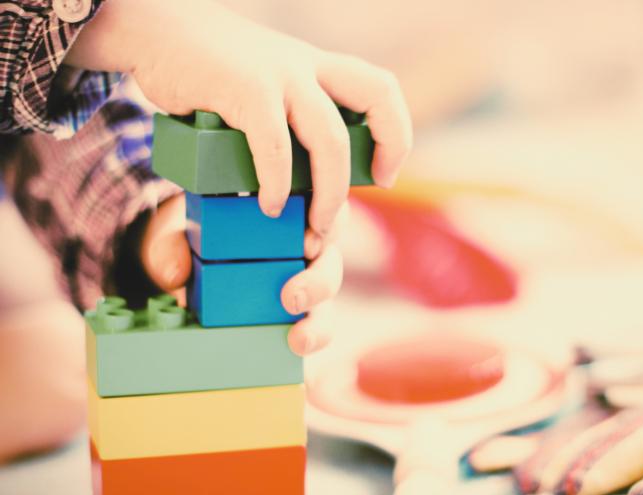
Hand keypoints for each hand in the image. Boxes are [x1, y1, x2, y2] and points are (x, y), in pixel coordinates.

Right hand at [66, 0, 411, 250]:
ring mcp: (279, 75)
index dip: (395, 131)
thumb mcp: (263, 84)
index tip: (385, 172)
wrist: (155, 32)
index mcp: (316, 67)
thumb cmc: (209, 72)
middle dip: (389, 147)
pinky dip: (276, 183)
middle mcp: (306, 66)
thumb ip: (288, 117)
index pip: (380, 89)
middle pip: (377, 96)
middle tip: (377, 188)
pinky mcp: (245, 89)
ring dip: (330, 191)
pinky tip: (267, 204)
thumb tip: (301, 181)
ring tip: (314, 224)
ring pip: (330, 139)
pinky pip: (275, 146)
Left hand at [140, 194, 344, 354]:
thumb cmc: (194, 233)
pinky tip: (297, 344)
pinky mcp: (301, 309)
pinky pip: (318, 323)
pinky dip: (313, 335)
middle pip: (330, 258)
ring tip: (300, 337)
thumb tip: (174, 274)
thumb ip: (170, 245)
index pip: (323, 208)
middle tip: (292, 298)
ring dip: (320, 318)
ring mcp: (307, 277)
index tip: (307, 244)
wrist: (185, 261)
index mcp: (289, 208)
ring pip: (328, 295)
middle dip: (319, 281)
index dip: (326, 225)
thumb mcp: (177, 230)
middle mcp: (306, 242)